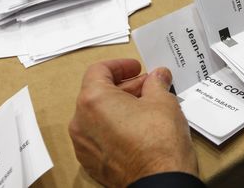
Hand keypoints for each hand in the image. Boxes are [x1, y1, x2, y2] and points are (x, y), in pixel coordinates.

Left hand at [69, 59, 197, 186]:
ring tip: (145, 108)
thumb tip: (158, 76)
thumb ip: (156, 83)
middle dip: (125, 87)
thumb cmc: (159, 141)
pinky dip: (114, 128)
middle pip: (98, 93)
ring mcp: (84, 145)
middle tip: (148, 86)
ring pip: (97, 116)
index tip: (137, 68)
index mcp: (93, 100)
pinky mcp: (91, 163)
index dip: (120, 65)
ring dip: (119, 107)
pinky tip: (137, 129)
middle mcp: (80, 122)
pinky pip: (99, 137)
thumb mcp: (163, 101)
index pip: (99, 71)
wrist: (160, 181)